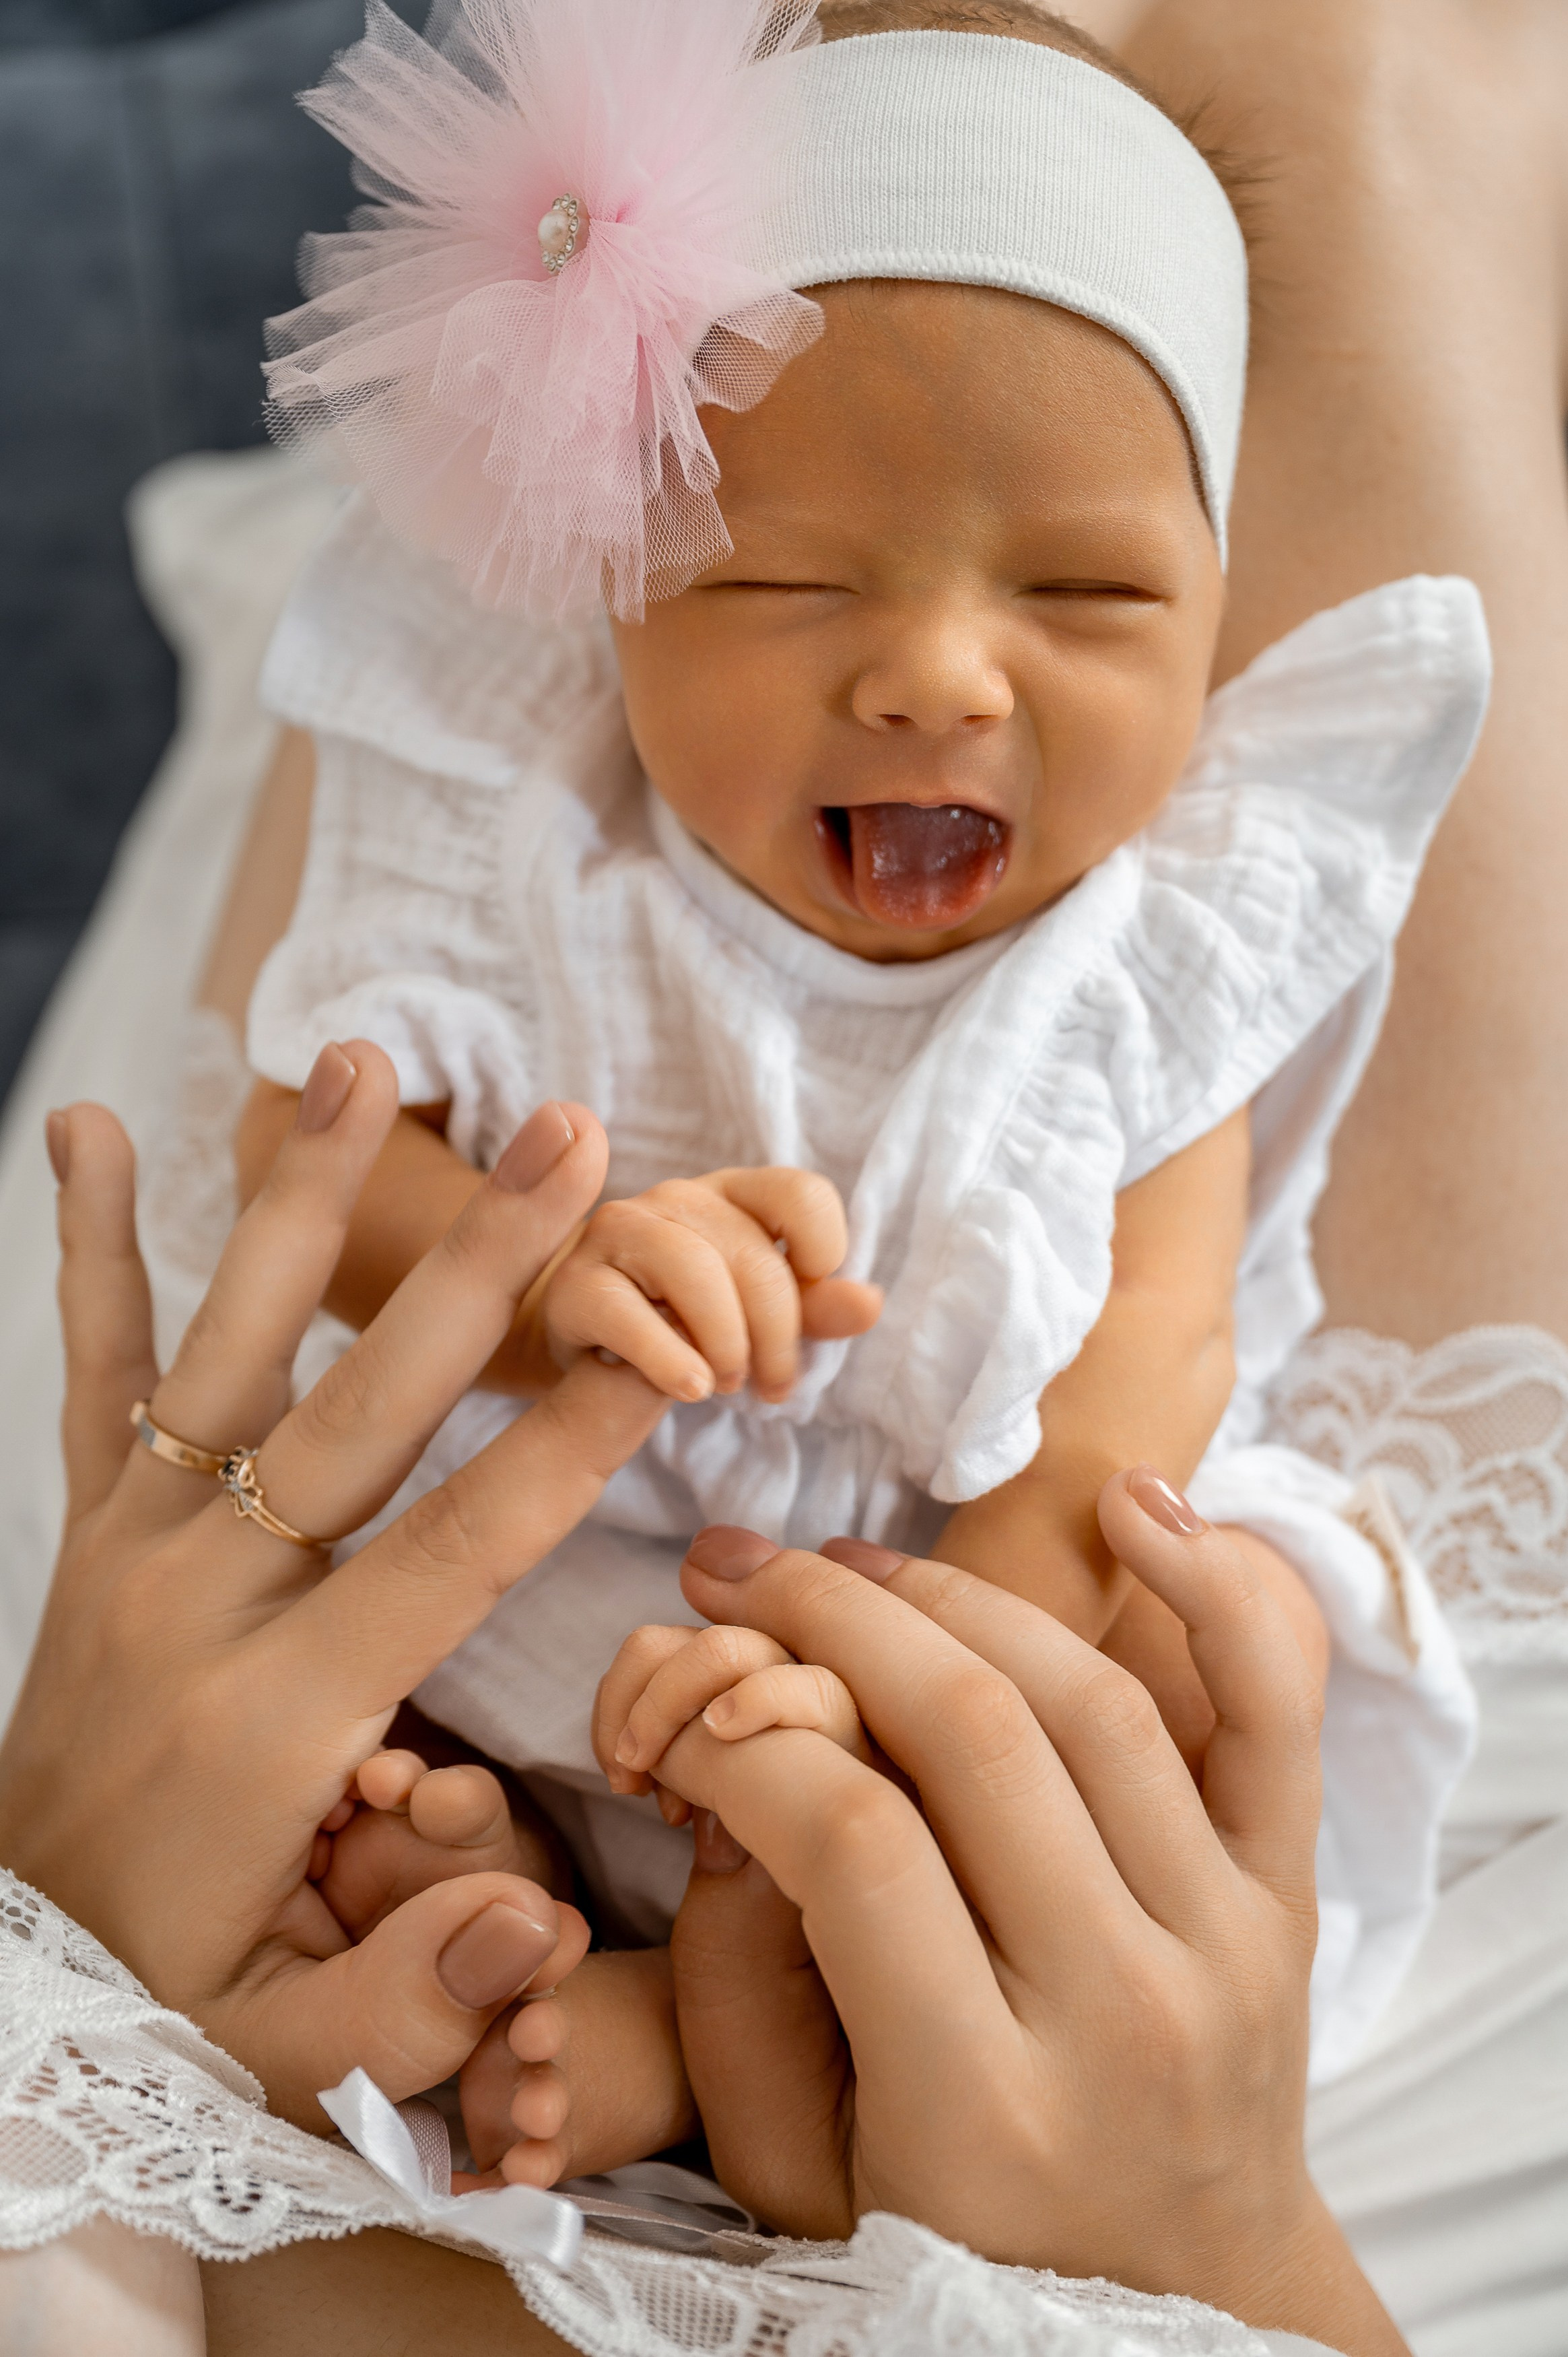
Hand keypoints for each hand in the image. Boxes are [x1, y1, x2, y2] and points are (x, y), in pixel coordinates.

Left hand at [0, 1055, 665, 2127]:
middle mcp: (199, 1601)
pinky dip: (96, 1249)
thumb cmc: (167, 2005)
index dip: (563, 1447)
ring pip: (228, 1348)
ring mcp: (136, 1546)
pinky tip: (91, 1127)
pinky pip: (95, 1371)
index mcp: (271, 1716)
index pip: (450, 1552)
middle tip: (570, 1144)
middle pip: (360, 1410)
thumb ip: (411, 1998)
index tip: (664, 1348)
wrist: (2, 1971)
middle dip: (482, 1274)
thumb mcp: (285, 2056)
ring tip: (361, 1067)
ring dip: (303, 1201)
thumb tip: (539, 1925)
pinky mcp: (93, 1527)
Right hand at [541, 1167, 881, 1402]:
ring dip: (725, 1344)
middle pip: (752, 1256)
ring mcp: (619, 1232)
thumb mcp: (757, 1314)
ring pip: (694, 1273)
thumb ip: (813, 1307)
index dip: (823, 1246)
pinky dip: (669, 1360)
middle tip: (770, 1388)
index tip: (816, 1295)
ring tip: (725, 1385)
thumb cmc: (685, 1321)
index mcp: (733, 1195)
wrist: (588, 1347)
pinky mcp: (574, 1284)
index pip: (799, 1192)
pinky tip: (689, 1389)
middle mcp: (677, 1198)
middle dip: (776, 1336)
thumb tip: (870, 1304)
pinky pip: (629, 1316)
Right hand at [611, 1485, 1406, 2354]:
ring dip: (949, 1595)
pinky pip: (1275, 1711)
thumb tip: (737, 1768)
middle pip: (974, 1733)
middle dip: (828, 1617)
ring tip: (846, 1565)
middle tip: (739, 1572)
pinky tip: (1127, 1508)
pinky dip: (1219, 1588)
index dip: (746, 1744)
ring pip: (1090, 1696)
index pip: (856, 1843)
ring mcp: (1228, 1943)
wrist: (1176, 2306)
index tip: (689, 1725)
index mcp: (984, 2109)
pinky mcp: (1290, 1897)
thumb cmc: (954, 2240)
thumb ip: (742, 1979)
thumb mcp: (799, 2163)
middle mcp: (1126, 2014)